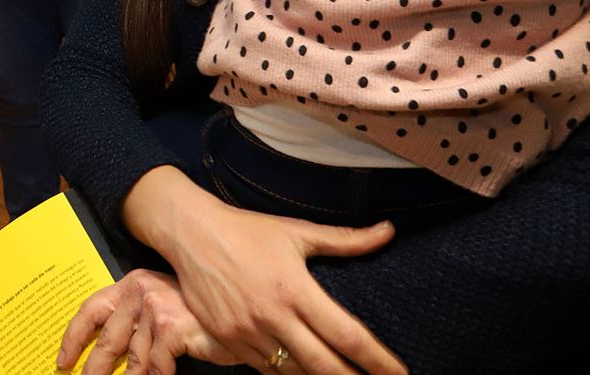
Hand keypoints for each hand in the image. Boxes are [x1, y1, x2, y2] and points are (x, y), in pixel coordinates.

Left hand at [57, 269, 235, 374]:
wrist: (242, 305)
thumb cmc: (201, 312)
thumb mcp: (162, 307)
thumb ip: (137, 322)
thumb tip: (109, 353)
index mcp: (131, 283)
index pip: (91, 309)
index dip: (73, 337)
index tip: (62, 360)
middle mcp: (139, 291)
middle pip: (108, 340)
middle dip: (93, 369)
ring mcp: (155, 308)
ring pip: (133, 360)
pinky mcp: (171, 327)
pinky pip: (156, 365)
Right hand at [122, 168, 406, 374]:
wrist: (190, 232)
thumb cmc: (247, 230)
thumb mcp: (297, 231)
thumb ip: (345, 239)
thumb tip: (388, 231)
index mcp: (295, 289)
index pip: (347, 335)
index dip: (377, 360)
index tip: (399, 372)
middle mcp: (272, 315)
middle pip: (324, 366)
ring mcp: (246, 331)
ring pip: (293, 373)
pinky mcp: (224, 338)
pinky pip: (262, 368)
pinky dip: (284, 373)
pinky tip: (299, 372)